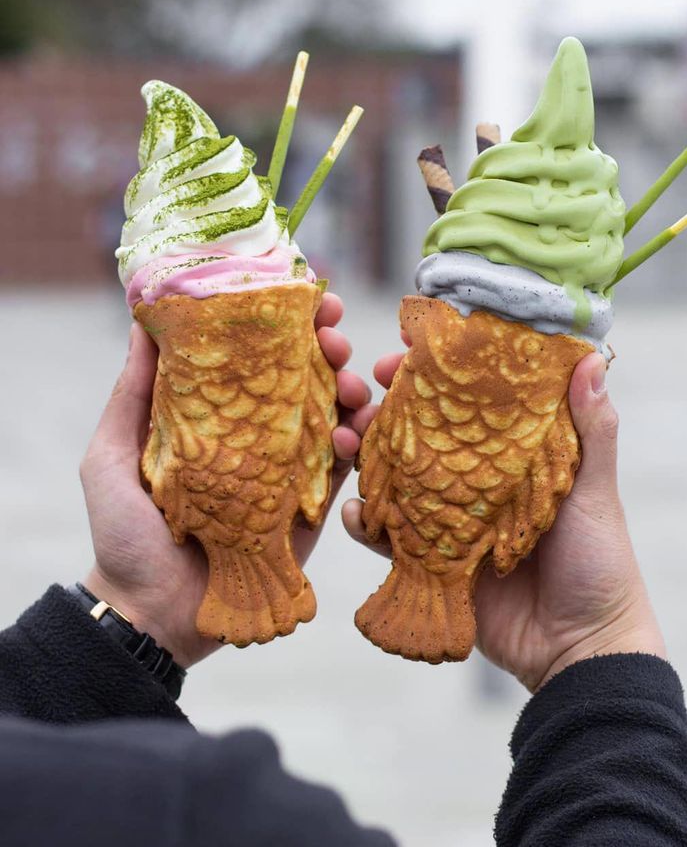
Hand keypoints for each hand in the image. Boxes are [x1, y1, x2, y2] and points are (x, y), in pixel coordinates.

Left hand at [81, 293, 370, 668]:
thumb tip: (142, 320)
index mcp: (215, 415)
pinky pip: (342, 468)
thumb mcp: (113, 452)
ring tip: (351, 382)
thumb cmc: (123, 531)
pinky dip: (354, 444)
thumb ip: (134, 393)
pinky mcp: (306, 507)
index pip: (254, 357)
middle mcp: (255, 435)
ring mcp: (284, 469)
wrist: (150, 610)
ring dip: (351, 390)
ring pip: (333, 415)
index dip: (281, 323)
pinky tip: (349, 433)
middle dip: (327, 347)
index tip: (301, 293)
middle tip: (332, 334)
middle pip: (304, 378)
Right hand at [342, 351, 665, 691]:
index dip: (436, 373)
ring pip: (394, 478)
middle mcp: (474, 481)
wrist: (580, 649)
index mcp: (512, 455)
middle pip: (420, 434)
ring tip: (346, 440)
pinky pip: (387, 537)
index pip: (467, 402)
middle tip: (363, 390)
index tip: (408, 348)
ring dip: (363, 455)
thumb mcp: (595, 491)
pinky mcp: (430, 560)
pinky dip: (365, 522)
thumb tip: (592, 359)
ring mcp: (448, 520)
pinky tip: (357, 512)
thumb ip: (592, 430)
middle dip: (385, 407)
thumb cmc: (599, 562)